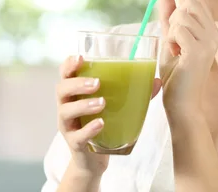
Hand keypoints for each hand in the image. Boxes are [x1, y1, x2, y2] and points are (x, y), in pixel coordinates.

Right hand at [55, 55, 162, 176]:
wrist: (93, 159)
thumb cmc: (103, 124)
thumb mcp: (114, 106)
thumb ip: (134, 93)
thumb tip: (156, 81)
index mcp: (75, 92)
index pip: (65, 73)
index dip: (69, 64)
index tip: (80, 57)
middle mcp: (67, 106)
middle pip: (62, 89)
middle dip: (77, 83)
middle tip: (97, 83)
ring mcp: (68, 126)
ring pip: (66, 111)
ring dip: (83, 105)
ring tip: (102, 103)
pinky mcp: (74, 143)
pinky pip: (77, 136)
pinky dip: (88, 129)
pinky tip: (101, 124)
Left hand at [156, 0, 217, 116]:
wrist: (182, 105)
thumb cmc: (176, 77)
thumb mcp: (170, 42)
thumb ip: (169, 19)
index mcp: (210, 31)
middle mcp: (214, 34)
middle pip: (191, 2)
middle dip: (174, 14)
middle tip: (171, 36)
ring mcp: (209, 42)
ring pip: (182, 15)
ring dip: (170, 31)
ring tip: (174, 51)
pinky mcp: (198, 51)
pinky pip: (178, 29)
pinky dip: (170, 40)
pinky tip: (174, 55)